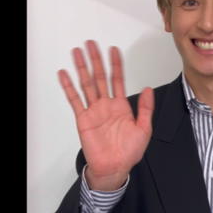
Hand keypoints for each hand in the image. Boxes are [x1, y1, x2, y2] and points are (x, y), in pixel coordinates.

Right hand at [58, 41, 153, 190]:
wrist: (115, 168)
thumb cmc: (129, 152)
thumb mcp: (144, 129)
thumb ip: (146, 109)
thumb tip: (148, 89)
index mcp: (121, 106)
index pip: (117, 80)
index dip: (116, 64)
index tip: (114, 50)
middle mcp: (106, 105)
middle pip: (100, 77)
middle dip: (96, 60)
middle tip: (91, 44)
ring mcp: (94, 111)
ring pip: (87, 84)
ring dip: (82, 68)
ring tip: (77, 52)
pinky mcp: (83, 119)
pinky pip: (75, 100)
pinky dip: (69, 87)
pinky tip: (64, 74)